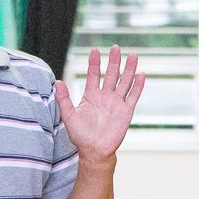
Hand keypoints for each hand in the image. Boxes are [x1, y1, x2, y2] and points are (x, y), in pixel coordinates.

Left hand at [54, 45, 145, 162]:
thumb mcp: (69, 115)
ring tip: (133, 56)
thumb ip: (64, 99)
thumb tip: (56, 82)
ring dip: (129, 69)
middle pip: (111, 74)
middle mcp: (105, 96)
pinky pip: (133, 96)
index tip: (95, 50)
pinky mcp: (126, 111)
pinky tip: (141, 75)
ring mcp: (117, 103)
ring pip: (124, 82)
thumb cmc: (80, 135)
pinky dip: (138, 86)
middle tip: (116, 47)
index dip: (94, 63)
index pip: (94, 75)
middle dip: (114, 61)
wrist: (94, 150)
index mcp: (91, 95)